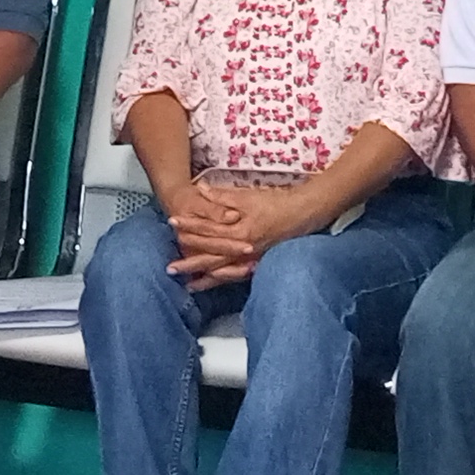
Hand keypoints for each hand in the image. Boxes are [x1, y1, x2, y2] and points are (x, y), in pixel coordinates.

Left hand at [167, 178, 309, 290]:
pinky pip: (236, 276)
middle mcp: (244, 248)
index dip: (189, 226)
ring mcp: (252, 258)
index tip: (172, 224)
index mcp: (240, 229)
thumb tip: (199, 189)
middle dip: (190, 263)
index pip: (209, 230)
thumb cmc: (277, 203)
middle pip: (212, 257)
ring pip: (223, 271)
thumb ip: (222, 195)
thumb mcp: (248, 196)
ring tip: (187, 285)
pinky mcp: (258, 263)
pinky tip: (212, 285)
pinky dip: (222, 281)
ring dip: (204, 278)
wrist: (304, 213)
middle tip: (170, 268)